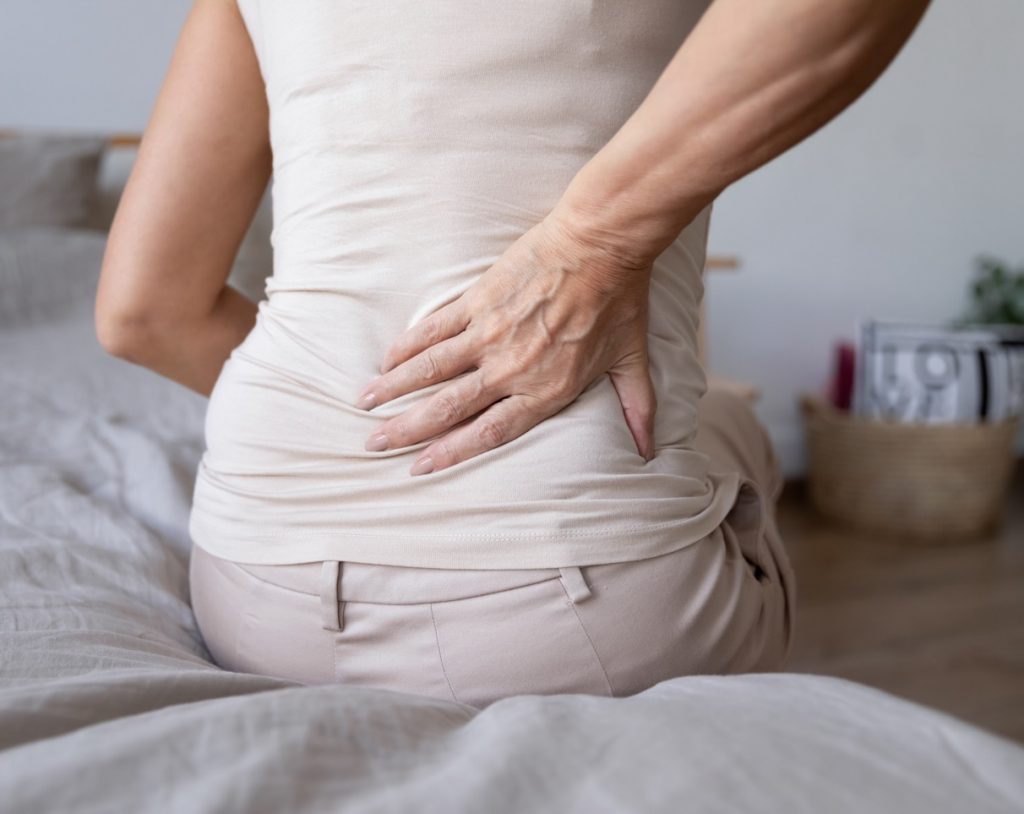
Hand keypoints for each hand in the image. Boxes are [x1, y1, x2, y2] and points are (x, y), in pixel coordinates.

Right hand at [354, 210, 657, 475]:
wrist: (602, 242)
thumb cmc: (620, 302)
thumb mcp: (632, 362)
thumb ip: (636, 410)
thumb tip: (651, 453)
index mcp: (544, 389)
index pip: (488, 432)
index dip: (451, 453)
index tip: (419, 469)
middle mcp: (510, 367)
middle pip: (447, 407)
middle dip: (406, 430)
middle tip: (374, 444)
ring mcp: (489, 332)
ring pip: (431, 369)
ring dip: (394, 389)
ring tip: (364, 405)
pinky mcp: (478, 299)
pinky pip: (434, 327)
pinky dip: (408, 345)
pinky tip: (386, 360)